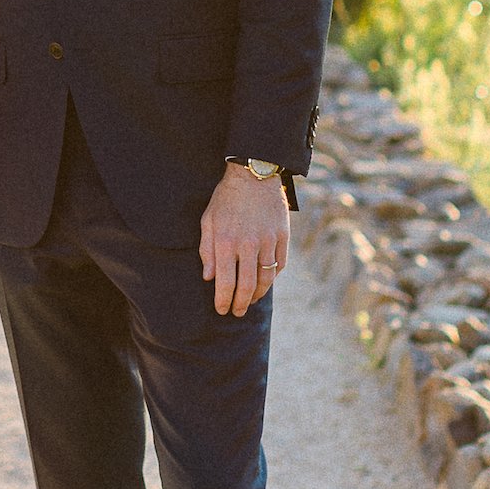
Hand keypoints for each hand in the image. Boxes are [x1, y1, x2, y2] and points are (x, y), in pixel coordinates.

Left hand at [200, 165, 287, 315]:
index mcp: (226, 242)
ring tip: (251, 300)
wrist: (254, 176)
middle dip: (241, 304)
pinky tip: (265, 281)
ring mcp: (268, 241)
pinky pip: (279, 264)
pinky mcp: (283, 237)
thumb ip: (206, 250)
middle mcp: (248, 245)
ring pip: (266, 279)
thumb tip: (209, 277)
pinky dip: (272, 276)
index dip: (223, 300)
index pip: (225, 282)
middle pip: (247, 286)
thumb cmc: (226, 199)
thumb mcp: (208, 220)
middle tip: (237, 312)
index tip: (221, 310)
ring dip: (258, 294)